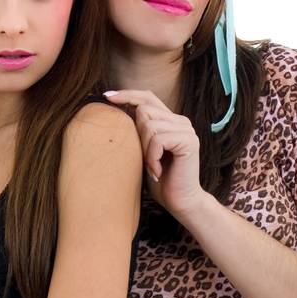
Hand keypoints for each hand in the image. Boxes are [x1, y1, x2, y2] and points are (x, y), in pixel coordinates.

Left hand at [102, 88, 204, 217]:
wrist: (179, 203)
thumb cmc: (160, 181)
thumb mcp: (143, 152)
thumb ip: (137, 132)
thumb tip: (114, 112)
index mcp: (170, 120)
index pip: (147, 97)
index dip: (128, 94)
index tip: (107, 97)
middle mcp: (180, 121)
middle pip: (145, 110)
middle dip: (137, 135)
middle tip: (145, 160)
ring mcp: (186, 130)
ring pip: (150, 125)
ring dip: (145, 151)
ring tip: (152, 167)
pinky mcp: (189, 141)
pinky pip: (158, 139)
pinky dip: (153, 157)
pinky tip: (158, 171)